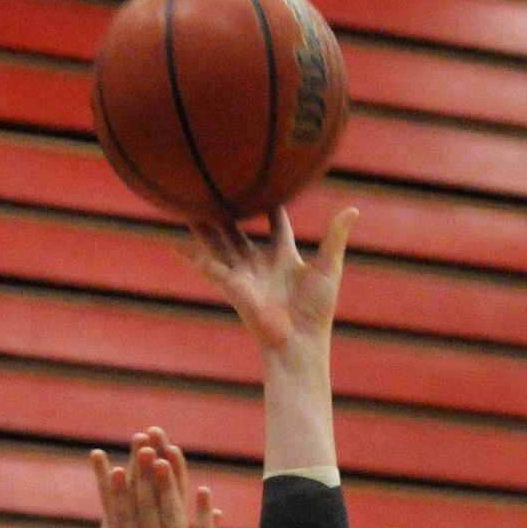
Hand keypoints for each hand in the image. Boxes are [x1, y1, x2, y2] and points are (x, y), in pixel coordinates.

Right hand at [77, 439, 218, 527]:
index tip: (112, 468)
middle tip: (140, 450)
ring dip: (168, 488)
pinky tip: (202, 489)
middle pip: (146, 512)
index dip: (116, 493)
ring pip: (172, 519)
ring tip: (165, 460)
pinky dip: (202, 514)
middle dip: (142, 479)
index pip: (121, 522)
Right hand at [184, 207, 356, 354]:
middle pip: (239, 233)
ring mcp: (244, 274)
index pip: (276, 226)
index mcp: (284, 257)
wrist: (300, 342)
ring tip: (188, 204)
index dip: (272, 207)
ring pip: (219, 243)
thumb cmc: (316, 312)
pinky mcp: (231, 285)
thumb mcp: (329, 268)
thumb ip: (335, 237)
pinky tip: (172, 243)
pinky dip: (190, 255)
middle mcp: (261, 264)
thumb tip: (354, 209)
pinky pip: (207, 266)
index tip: (266, 184)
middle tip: (216, 190)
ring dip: (204, 226)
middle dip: (227, 214)